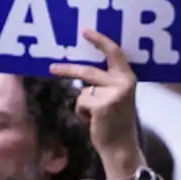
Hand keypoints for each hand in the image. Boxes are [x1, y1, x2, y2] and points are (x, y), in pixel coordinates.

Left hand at [51, 30, 142, 179]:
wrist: (121, 147)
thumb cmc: (115, 122)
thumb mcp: (116, 96)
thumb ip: (106, 82)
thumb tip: (82, 69)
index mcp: (128, 78)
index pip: (115, 52)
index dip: (99, 40)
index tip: (84, 31)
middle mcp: (123, 83)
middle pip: (88, 71)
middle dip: (68, 70)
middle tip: (52, 68)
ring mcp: (113, 94)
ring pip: (83, 90)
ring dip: (83, 104)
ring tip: (95, 116)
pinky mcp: (102, 106)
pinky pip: (81, 102)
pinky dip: (82, 113)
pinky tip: (94, 121)